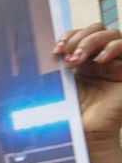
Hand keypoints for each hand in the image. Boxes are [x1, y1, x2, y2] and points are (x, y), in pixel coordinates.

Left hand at [56, 24, 121, 140]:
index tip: (56, 50)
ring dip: (92, 42)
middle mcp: (100, 60)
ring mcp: (116, 64)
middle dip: (80, 38)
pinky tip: (99, 61)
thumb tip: (48, 49)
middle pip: (97, 29)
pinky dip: (112, 48)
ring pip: (112, 34)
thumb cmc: (70, 113)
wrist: (85, 133)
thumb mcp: (61, 84)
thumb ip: (58, 66)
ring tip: (77, 59)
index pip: (80, 35)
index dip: (69, 36)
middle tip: (68, 57)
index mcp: (83, 62)